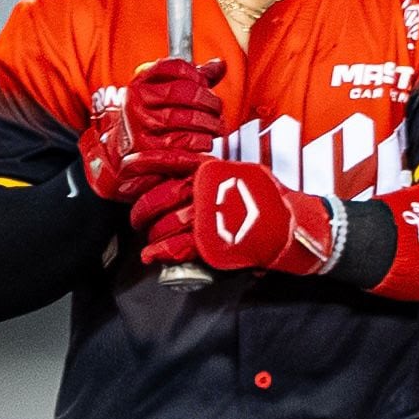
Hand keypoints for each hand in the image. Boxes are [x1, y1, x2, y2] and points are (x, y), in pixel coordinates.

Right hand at [78, 58, 224, 202]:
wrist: (117, 153)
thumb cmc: (146, 120)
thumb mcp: (162, 95)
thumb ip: (192, 79)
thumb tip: (219, 65)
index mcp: (140, 83)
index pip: (173, 67)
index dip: (197, 74)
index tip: (207, 86)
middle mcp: (136, 103)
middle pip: (185, 94)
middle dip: (209, 104)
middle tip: (217, 112)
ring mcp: (139, 129)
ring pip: (186, 123)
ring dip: (207, 128)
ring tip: (213, 131)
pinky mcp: (144, 154)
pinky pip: (180, 151)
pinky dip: (198, 151)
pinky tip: (204, 150)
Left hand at [134, 160, 334, 276]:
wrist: (288, 224)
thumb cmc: (268, 199)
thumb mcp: (241, 174)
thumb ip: (216, 176)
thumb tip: (194, 177)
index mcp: (210, 170)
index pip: (170, 163)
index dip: (146, 163)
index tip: (130, 164)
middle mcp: (204, 190)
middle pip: (160, 197)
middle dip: (143, 209)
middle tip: (137, 218)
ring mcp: (205, 215)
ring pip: (166, 223)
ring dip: (153, 234)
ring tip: (148, 241)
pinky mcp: (210, 240)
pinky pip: (178, 246)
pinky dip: (163, 251)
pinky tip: (154, 255)